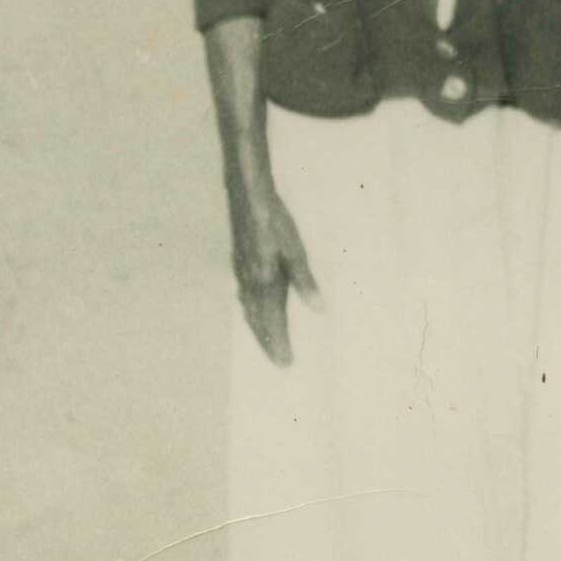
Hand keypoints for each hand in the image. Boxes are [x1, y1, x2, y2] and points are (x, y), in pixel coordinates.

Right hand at [231, 178, 321, 365]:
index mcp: (266, 281)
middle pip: (259, 319)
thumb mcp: (296, 249)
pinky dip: (250, 309)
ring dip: (258, 328)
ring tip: (267, 343)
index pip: (274, 319)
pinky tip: (251, 308)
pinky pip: (245, 295)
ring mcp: (243, 272)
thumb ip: (305, 280)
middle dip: (269, 341)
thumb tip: (319, 310)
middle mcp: (251, 281)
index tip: (286, 363)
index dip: (280, 341)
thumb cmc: (275, 221)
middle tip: (278, 361)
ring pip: (250, 308)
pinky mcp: (240, 261)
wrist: (248, 196)